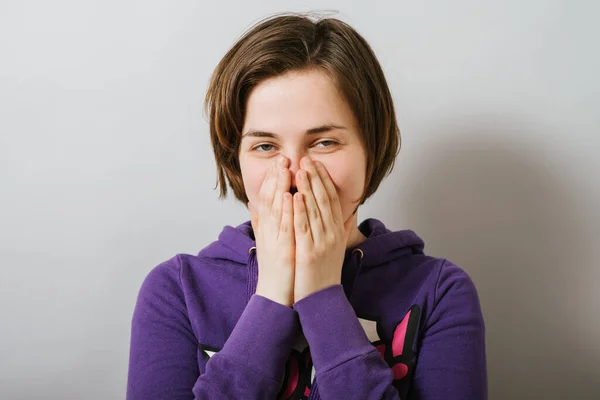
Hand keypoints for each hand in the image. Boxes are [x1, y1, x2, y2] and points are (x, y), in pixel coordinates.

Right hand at [249, 156, 295, 306]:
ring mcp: (274, 239)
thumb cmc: (277, 270)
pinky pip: (283, 226)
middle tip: (282, 157)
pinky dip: (284, 209)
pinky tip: (287, 194)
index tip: (279, 162)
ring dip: (279, 186)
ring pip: (275, 208)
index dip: (273, 178)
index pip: (268, 197)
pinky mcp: (282, 249)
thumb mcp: (268, 242)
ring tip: (284, 168)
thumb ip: (262, 222)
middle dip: (275, 176)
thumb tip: (253, 204)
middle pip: (269, 198)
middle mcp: (268, 231)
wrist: (277, 296)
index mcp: (267, 228)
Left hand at [292, 157, 354, 302]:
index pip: (331, 199)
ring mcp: (322, 243)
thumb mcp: (338, 247)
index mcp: (336, 231)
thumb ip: (343, 228)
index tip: (316, 163)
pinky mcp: (309, 253)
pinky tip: (295, 196)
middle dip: (315, 177)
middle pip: (324, 200)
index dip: (324, 180)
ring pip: (314, 210)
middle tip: (307, 158)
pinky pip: (304, 228)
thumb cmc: (325, 273)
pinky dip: (300, 211)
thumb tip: (351, 213)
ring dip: (307, 188)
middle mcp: (332, 234)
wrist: (322, 299)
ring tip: (300, 170)